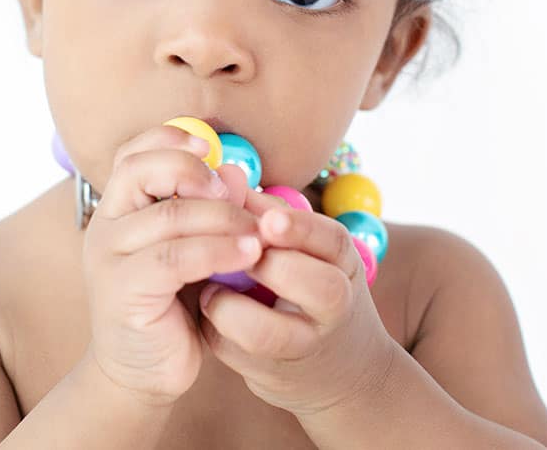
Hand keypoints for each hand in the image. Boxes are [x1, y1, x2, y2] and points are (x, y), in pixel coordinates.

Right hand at [82, 125, 263, 407]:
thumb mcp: (191, 249)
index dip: (169, 138)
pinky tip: (248, 254)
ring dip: (223, 218)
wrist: (144, 374)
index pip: (132, 153)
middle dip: (194, 171)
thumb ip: (206, 212)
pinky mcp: (124, 291)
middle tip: (235, 193)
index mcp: (118, 209)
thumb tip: (235, 172)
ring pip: (169, 217)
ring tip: (260, 233)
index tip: (209, 144)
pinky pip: (176, 258)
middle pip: (139, 171)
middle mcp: (105, 227)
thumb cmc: (172, 307)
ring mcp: (109, 259)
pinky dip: (218, 251)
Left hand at [197, 196, 394, 417]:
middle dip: (272, 268)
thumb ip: (263, 213)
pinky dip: (213, 330)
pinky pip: (234, 351)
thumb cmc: (306, 285)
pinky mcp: (270, 374)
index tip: (267, 220)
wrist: (338, 370)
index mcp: (342, 263)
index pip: (332, 241)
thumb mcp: (303, 249)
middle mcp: (334, 306)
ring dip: (231, 308)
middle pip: (319, 288)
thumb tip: (226, 173)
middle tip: (238, 253)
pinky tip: (205, 312)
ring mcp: (305, 345)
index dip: (299, 228)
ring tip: (210, 289)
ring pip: (269, 332)